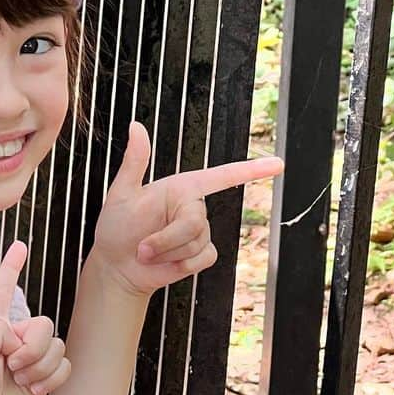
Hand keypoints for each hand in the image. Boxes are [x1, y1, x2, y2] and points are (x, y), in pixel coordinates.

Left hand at [0, 243, 66, 394]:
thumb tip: (18, 336)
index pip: (2, 291)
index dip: (11, 267)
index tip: (19, 246)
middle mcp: (12, 340)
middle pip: (42, 323)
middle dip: (31, 346)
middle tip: (11, 365)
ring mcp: (29, 359)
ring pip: (55, 345)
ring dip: (39, 366)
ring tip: (18, 380)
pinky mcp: (44, 378)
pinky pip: (64, 366)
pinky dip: (50, 379)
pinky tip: (32, 390)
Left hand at [92, 122, 283, 295]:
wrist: (117, 267)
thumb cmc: (115, 228)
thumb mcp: (121, 194)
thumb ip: (134, 162)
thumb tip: (136, 127)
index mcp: (180, 188)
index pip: (221, 176)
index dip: (251, 170)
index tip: (278, 164)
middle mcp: (193, 207)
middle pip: (195, 224)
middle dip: (166, 239)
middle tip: (142, 247)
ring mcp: (199, 233)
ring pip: (196, 244)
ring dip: (167, 253)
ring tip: (147, 253)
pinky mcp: (200, 255)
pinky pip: (202, 259)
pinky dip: (179, 265)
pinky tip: (164, 264)